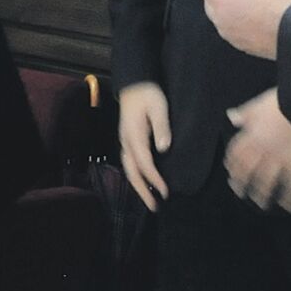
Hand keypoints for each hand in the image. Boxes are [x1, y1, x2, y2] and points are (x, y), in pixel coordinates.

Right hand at [118, 82, 171, 212]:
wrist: (134, 84)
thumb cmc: (148, 94)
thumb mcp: (159, 107)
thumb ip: (162, 127)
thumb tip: (164, 148)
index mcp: (134, 135)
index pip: (144, 162)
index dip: (154, 179)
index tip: (165, 191)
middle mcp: (126, 141)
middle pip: (131, 172)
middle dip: (143, 191)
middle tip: (154, 207)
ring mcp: (125, 142)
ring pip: (129, 170)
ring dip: (139, 186)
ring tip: (150, 200)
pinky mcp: (128, 141)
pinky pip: (130, 163)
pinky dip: (137, 176)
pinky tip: (145, 183)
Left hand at [193, 0, 290, 60]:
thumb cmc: (277, 0)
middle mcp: (220, 19)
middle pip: (209, 3)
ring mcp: (230, 34)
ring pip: (221, 18)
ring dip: (227, 10)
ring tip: (243, 2)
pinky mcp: (242, 45)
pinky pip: (233, 30)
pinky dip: (238, 23)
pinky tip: (251, 18)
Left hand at [224, 89, 290, 213]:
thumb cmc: (283, 100)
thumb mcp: (259, 103)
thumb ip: (245, 113)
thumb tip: (231, 116)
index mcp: (251, 137)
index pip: (235, 155)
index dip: (232, 165)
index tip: (231, 171)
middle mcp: (261, 152)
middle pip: (246, 173)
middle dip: (241, 185)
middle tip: (241, 193)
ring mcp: (279, 161)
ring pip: (266, 184)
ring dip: (262, 196)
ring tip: (262, 204)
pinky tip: (290, 207)